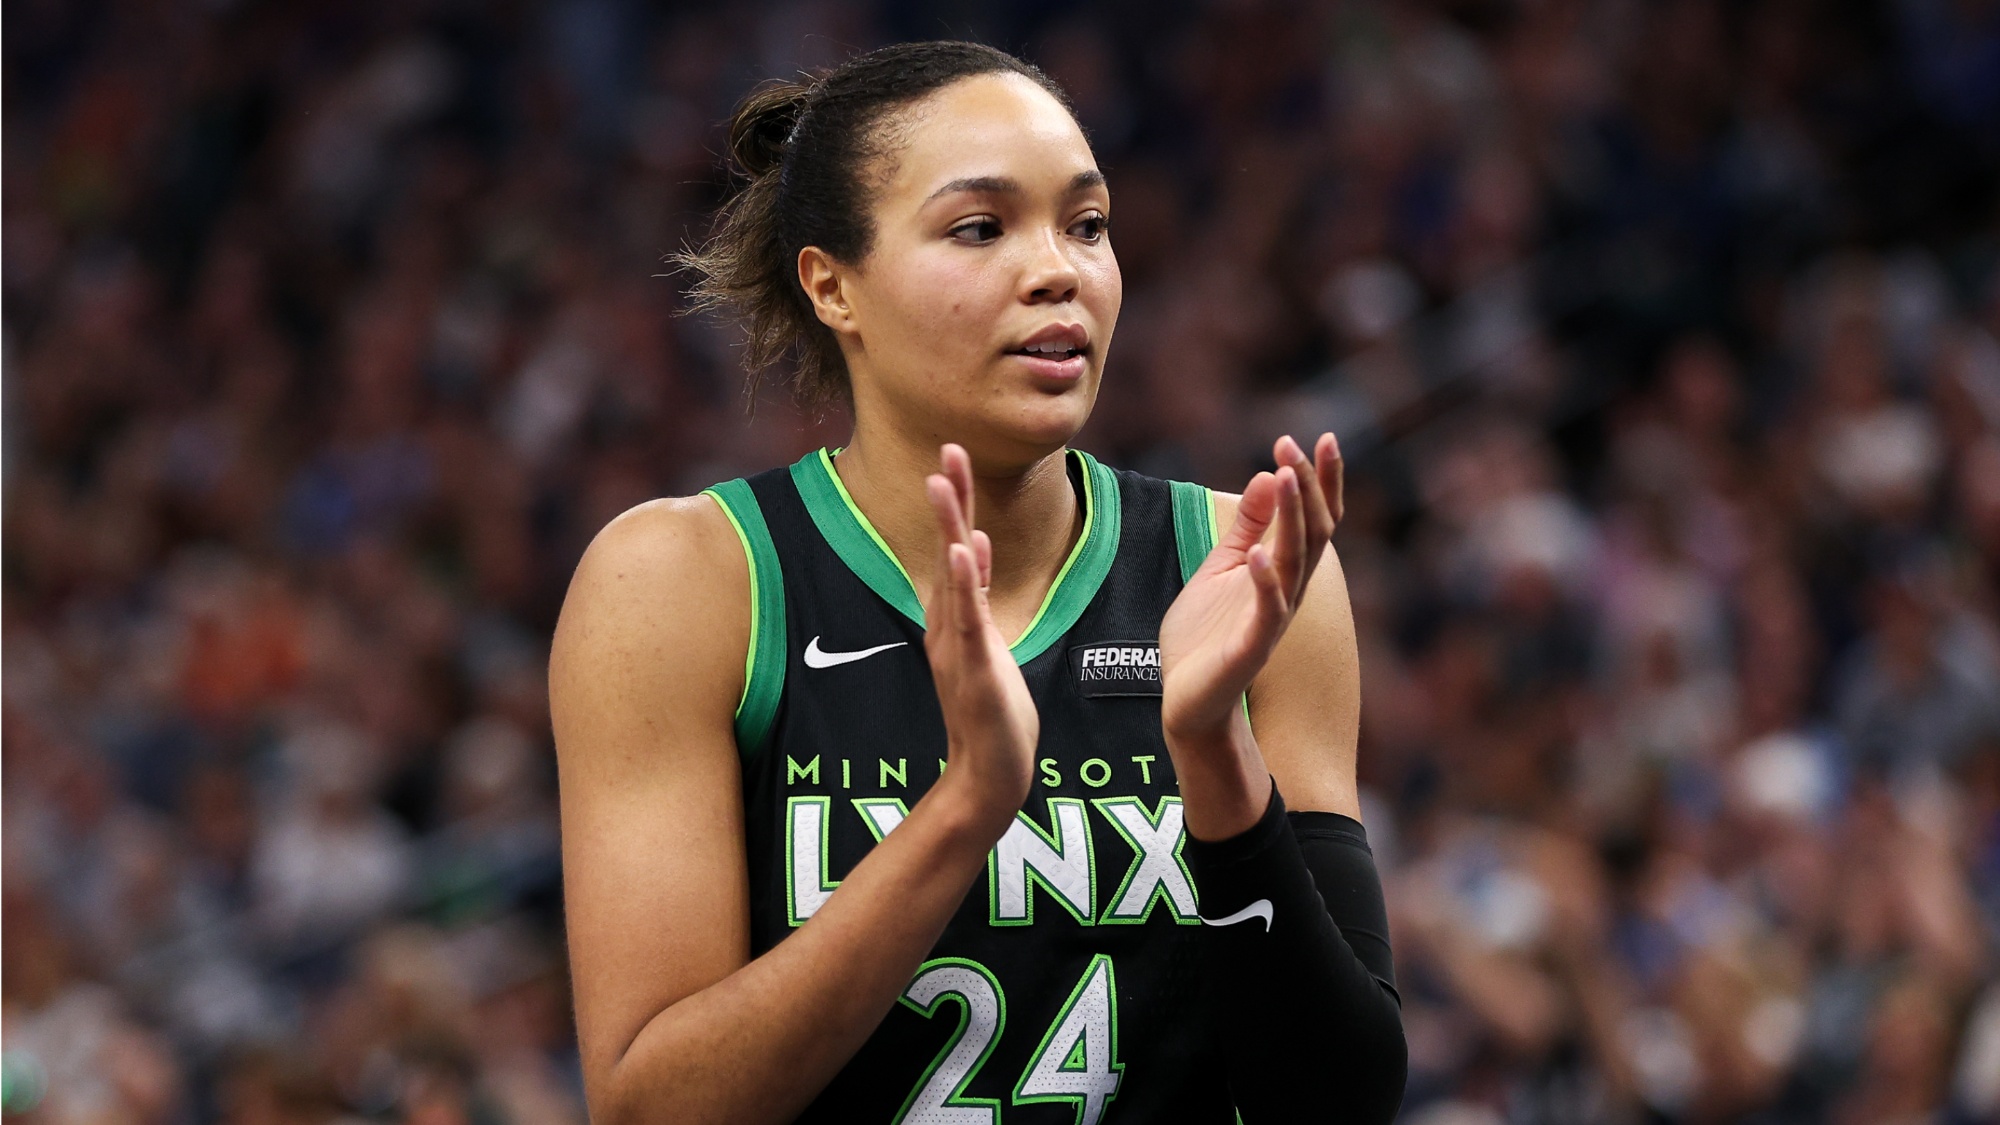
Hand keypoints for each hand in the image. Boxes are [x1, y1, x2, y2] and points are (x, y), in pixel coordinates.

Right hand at [921, 444, 1038, 834]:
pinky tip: (963, 548)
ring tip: (941, 481)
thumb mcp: (986, 642)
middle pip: (948, 549)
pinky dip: (964, 582)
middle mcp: (950, 624)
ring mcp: (959, 645)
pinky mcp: (975, 668)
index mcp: (954, 616)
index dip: (956, 500)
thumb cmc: (991, 713)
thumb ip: (976, 594)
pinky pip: (969, 619)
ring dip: (948, 527)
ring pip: (952, 577)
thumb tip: (974, 541)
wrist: (987, 776)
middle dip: (950, 497)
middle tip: (947, 447)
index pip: (955, 547)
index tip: (953, 454)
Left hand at [1159, 433, 1343, 746]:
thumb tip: (1267, 477)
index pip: (1315, 519)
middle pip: (1313, 532)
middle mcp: (1287, 591)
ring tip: (1285, 478)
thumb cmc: (1205, 634)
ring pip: (1296, 564)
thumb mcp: (1222, 567)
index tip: (1322, 437)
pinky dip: (1265, 582)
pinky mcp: (1251, 648)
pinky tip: (1259, 554)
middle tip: (1293, 445)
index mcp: (1282, 570)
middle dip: (1308, 487)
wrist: (1187, 698)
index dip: (1322, 481)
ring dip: (1293, 519)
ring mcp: (1272, 620)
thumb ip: (1247, 528)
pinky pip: (1267, 612)